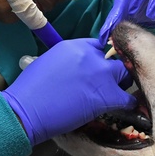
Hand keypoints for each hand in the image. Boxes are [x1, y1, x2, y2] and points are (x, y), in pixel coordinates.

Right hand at [2, 38, 135, 145]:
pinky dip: (127, 104)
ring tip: (114, 96)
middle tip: (105, 84)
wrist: (27, 109)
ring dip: (120, 85)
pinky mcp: (106, 96)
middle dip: (112, 70)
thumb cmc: (29, 89)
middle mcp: (91, 56)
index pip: (99, 46)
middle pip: (114, 59)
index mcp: (75, 46)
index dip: (100, 59)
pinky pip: (127, 98)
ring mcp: (101, 75)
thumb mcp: (48, 61)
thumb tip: (77, 69)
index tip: (97, 69)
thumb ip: (68, 60)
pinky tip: (121, 108)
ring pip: (125, 75)